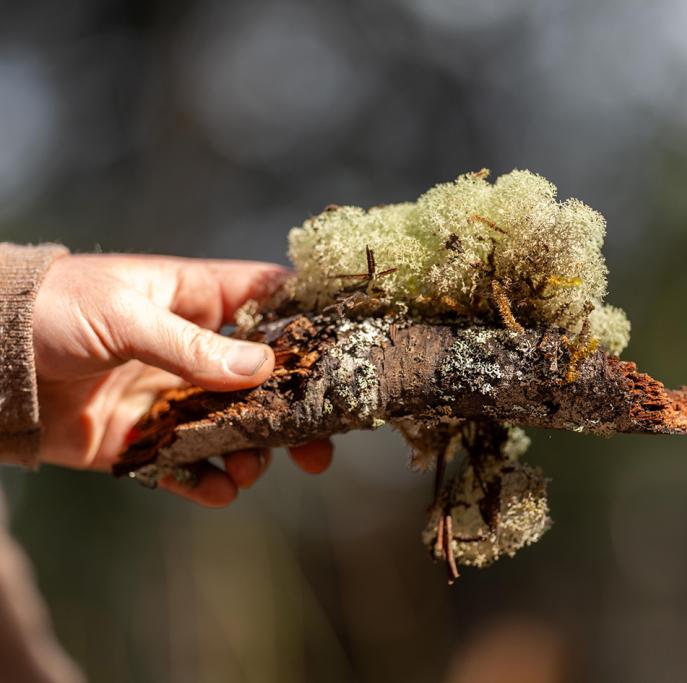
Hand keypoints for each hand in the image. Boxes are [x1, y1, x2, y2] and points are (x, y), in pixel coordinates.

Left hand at [32, 253, 331, 505]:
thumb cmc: (53, 311)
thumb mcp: (124, 315)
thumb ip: (191, 346)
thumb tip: (262, 367)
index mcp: (195, 300)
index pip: (269, 299)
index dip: (309, 318)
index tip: (345, 348)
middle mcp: (193, 349)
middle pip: (265, 377)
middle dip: (293, 410)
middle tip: (319, 444)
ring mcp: (171, 395)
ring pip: (233, 426)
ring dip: (252, 452)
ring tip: (252, 470)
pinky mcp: (142, 438)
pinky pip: (187, 464)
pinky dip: (206, 481)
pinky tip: (218, 491)